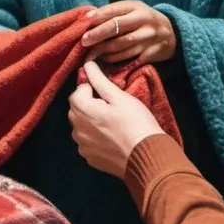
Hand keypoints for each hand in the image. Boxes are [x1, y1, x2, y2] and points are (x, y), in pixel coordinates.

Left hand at [68, 60, 164, 177]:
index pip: (76, 93)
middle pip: (76, 110)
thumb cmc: (136, 123)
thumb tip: (87, 64)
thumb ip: (100, 80)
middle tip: (110, 106)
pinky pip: (87, 142)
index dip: (89, 89)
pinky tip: (111, 137)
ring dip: (90, 121)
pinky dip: (94, 137)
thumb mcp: (120, 97)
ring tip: (112, 123)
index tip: (106, 93)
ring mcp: (83, 146)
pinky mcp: (90, 159)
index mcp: (83, 111)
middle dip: (88, 104)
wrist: (147, 156)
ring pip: (80, 127)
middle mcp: (77, 130)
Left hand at [81, 0, 176, 63]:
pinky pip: (129, 58)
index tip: (84, 21)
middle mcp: (144, 20)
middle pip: (117, 27)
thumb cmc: (143, 20)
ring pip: (122, 45)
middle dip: (98, 34)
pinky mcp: (151, 52)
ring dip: (104, 50)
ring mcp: (149, 37)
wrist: (171, 33)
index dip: (98, 16)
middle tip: (84, 41)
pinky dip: (114, 60)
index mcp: (136, 7)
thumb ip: (114, 13)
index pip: (114, 10)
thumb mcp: (132, 10)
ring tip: (91, 53)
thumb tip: (87, 19)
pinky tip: (105, 59)